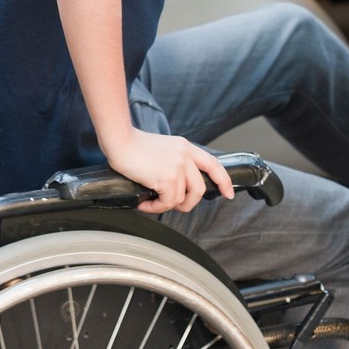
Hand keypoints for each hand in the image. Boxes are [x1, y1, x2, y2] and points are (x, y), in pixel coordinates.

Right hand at [103, 128, 235, 214]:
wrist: (120, 140)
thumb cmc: (133, 145)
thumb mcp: (162, 148)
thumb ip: (174, 161)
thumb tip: (176, 186)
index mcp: (186, 147)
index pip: (213, 164)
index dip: (224, 181)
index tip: (228, 193)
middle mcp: (185, 156)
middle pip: (200, 189)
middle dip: (189, 203)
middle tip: (174, 206)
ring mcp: (178, 166)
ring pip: (181, 198)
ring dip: (165, 205)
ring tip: (150, 202)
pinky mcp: (167, 177)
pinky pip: (167, 202)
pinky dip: (155, 207)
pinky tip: (144, 203)